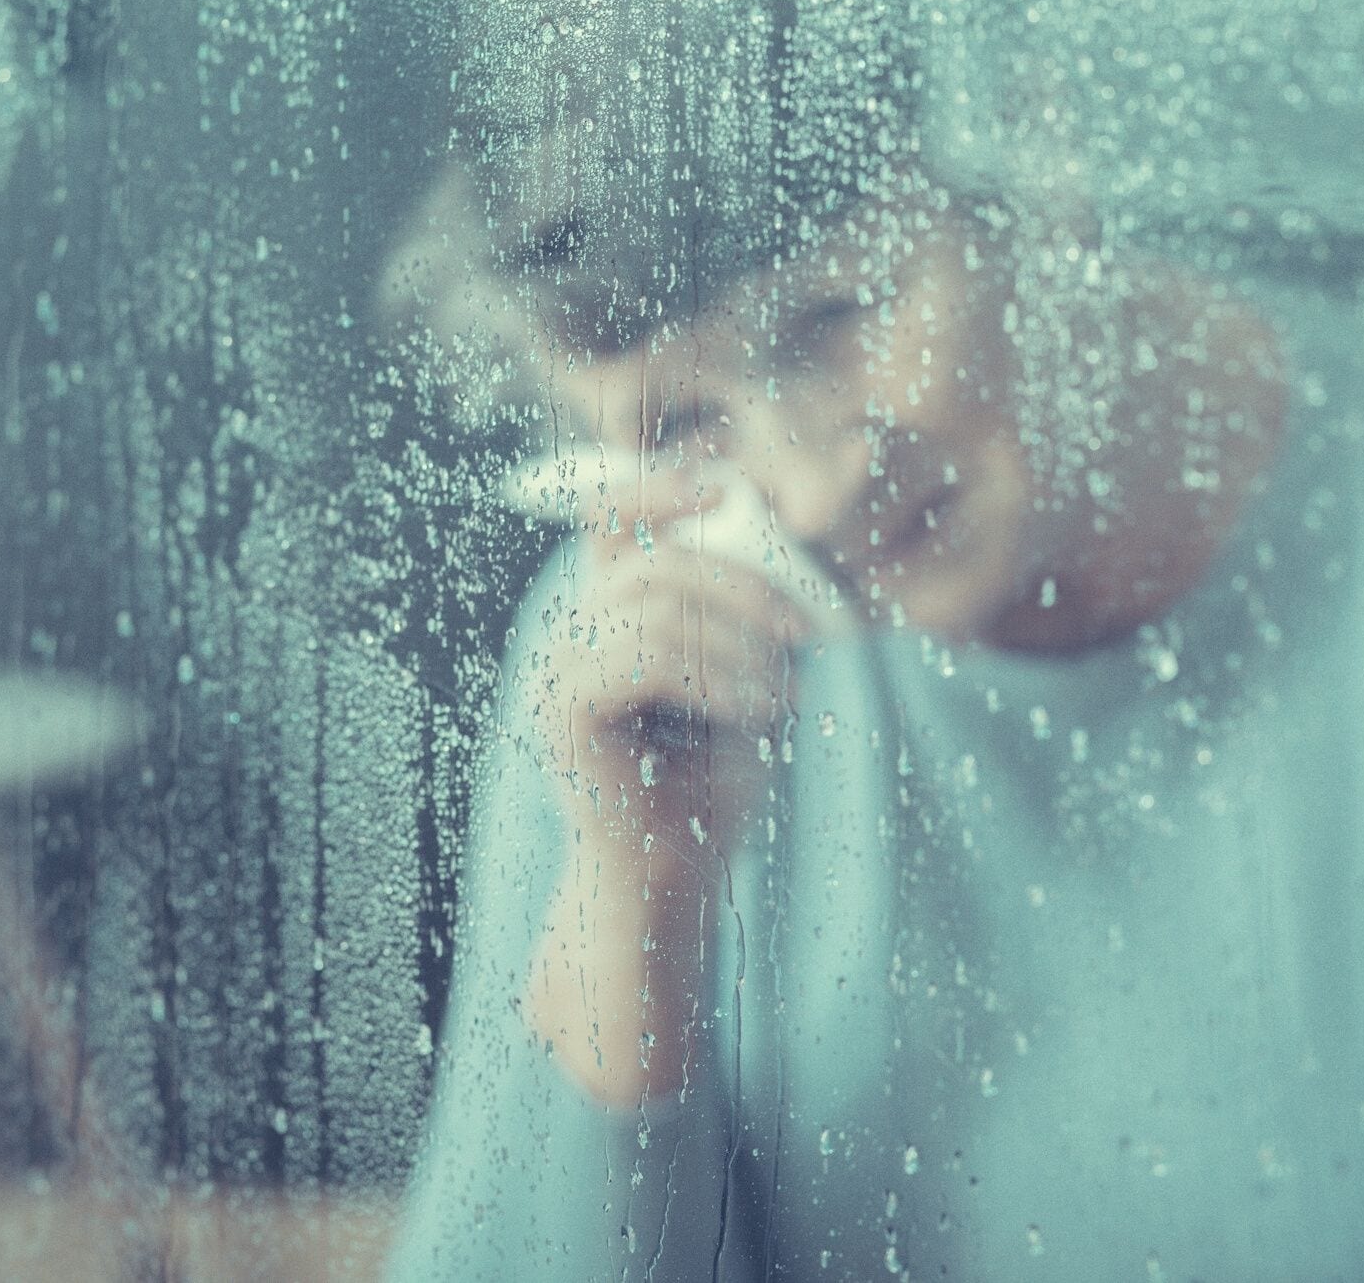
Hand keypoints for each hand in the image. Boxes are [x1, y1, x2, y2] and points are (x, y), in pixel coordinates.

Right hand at [523, 477, 810, 1103]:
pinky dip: (716, 674)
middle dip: (744, 585)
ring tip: (780, 694)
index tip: (715, 486)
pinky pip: (645, 653)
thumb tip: (785, 531)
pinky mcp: (561, 709)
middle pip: (653, 559)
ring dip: (739, 642)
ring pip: (655, 604)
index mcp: (605, 619)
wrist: (675, 879)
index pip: (608, 518)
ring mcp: (556, 670)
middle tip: (808, 636)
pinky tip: (756, 711)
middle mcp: (569, 636)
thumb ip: (747, 610)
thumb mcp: (745, 677)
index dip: (651, 485)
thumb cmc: (713, 784)